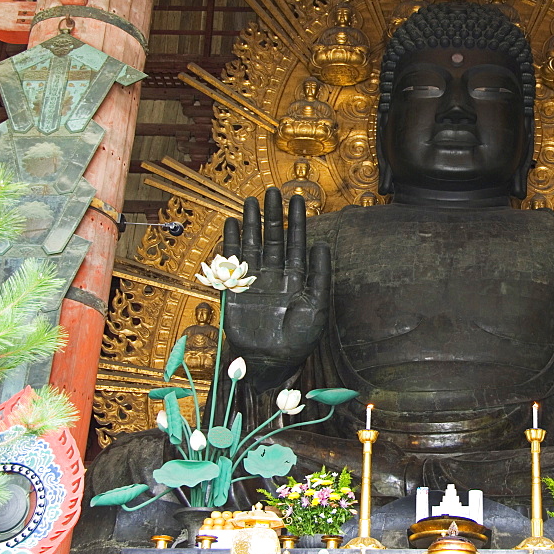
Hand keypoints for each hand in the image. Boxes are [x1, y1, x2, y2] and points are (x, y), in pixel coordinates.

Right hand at [221, 188, 330, 391]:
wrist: (271, 361)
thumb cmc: (299, 339)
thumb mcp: (316, 307)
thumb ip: (319, 276)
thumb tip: (321, 245)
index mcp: (297, 277)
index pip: (297, 242)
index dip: (297, 221)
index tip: (297, 199)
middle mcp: (275, 274)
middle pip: (274, 237)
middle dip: (273, 215)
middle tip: (273, 191)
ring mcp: (255, 280)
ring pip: (253, 244)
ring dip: (252, 223)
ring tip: (251, 200)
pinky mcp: (235, 289)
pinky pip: (233, 262)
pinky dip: (231, 243)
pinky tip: (232, 223)